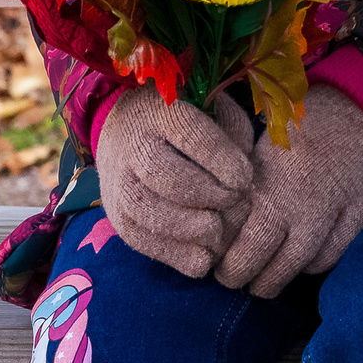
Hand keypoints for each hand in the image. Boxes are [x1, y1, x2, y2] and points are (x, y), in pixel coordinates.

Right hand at [93, 87, 256, 278]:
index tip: (245, 178)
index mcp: (161, 112)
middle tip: (234, 203)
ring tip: (218, 231)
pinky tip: (204, 254)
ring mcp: (119, 185)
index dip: (221, 160)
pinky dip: (176, 254)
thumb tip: (245, 172)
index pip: (191, 135)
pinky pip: (142, 241)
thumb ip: (234, 131)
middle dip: (207, 195)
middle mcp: (133, 147)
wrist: (123, 130)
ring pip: (149, 212)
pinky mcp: (117, 217)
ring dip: (190, 229)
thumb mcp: (211, 108)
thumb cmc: (183, 121)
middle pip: (166, 176)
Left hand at [214, 85, 362, 295]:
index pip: (236, 237)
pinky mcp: (359, 216)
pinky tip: (302, 263)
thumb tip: (220, 216)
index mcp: (265, 179)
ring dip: (276, 280)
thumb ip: (244, 181)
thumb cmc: (304, 118)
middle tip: (235, 280)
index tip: (217, 265)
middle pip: (262, 260)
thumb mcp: (263, 141)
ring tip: (264, 282)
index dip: (224, 260)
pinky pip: (331, 256)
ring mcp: (329, 212)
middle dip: (243, 277)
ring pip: (297, 265)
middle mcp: (294, 201)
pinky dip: (313, 266)